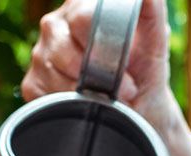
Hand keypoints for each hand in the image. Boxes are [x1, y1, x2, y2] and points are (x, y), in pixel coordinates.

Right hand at [22, 0, 190, 155]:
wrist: (138, 111)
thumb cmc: (145, 73)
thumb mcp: (155, 42)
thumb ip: (152, 11)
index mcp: (81, 7)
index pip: (81, 18)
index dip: (102, 47)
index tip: (124, 70)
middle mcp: (57, 26)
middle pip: (61, 46)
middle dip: (94, 75)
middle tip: (122, 92)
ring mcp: (42, 54)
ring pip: (52, 73)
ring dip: (84, 95)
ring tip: (107, 101)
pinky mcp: (34, 83)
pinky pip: (45, 96)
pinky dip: (71, 108)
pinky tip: (87, 107)